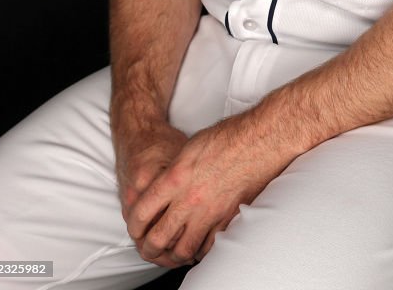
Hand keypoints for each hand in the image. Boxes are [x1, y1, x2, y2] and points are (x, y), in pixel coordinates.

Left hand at [125, 115, 289, 266]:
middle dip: (149, 248)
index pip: (142, 212)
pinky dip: (200, 251)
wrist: (258, 140)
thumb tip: (163, 186)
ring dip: (173, 255)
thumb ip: (173, 172)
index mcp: (175, 178)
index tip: (135, 229)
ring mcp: (210, 212)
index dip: (134, 226)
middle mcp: (189, 199)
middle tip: (148, 249)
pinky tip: (197, 247)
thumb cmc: (226, 138)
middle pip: (159, 237)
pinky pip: (209, 246)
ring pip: (183, 248)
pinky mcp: (228, 218)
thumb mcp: (188, 148)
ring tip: (170, 253)